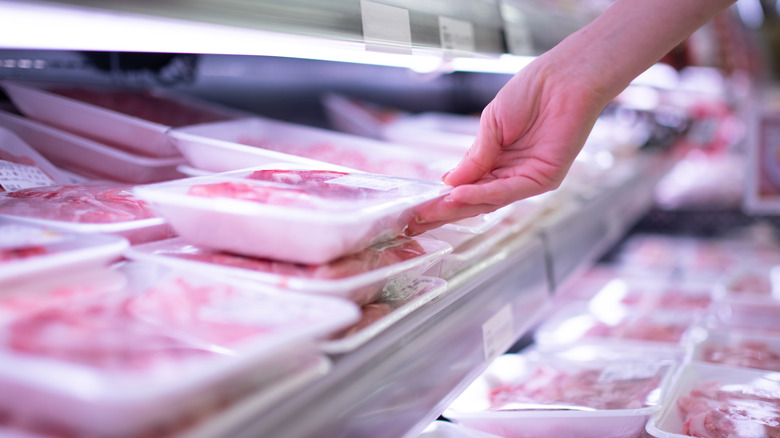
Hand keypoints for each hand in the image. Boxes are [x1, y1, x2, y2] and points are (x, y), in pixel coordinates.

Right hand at [405, 54, 606, 234]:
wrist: (563, 78)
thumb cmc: (531, 93)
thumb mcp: (491, 125)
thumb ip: (474, 157)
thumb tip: (448, 183)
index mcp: (497, 160)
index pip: (467, 186)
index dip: (443, 197)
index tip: (418, 207)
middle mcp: (511, 174)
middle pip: (475, 200)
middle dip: (446, 210)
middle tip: (418, 219)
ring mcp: (527, 179)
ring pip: (489, 200)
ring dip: (460, 206)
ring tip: (433, 209)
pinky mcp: (544, 179)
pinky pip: (508, 191)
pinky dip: (482, 194)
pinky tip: (459, 195)